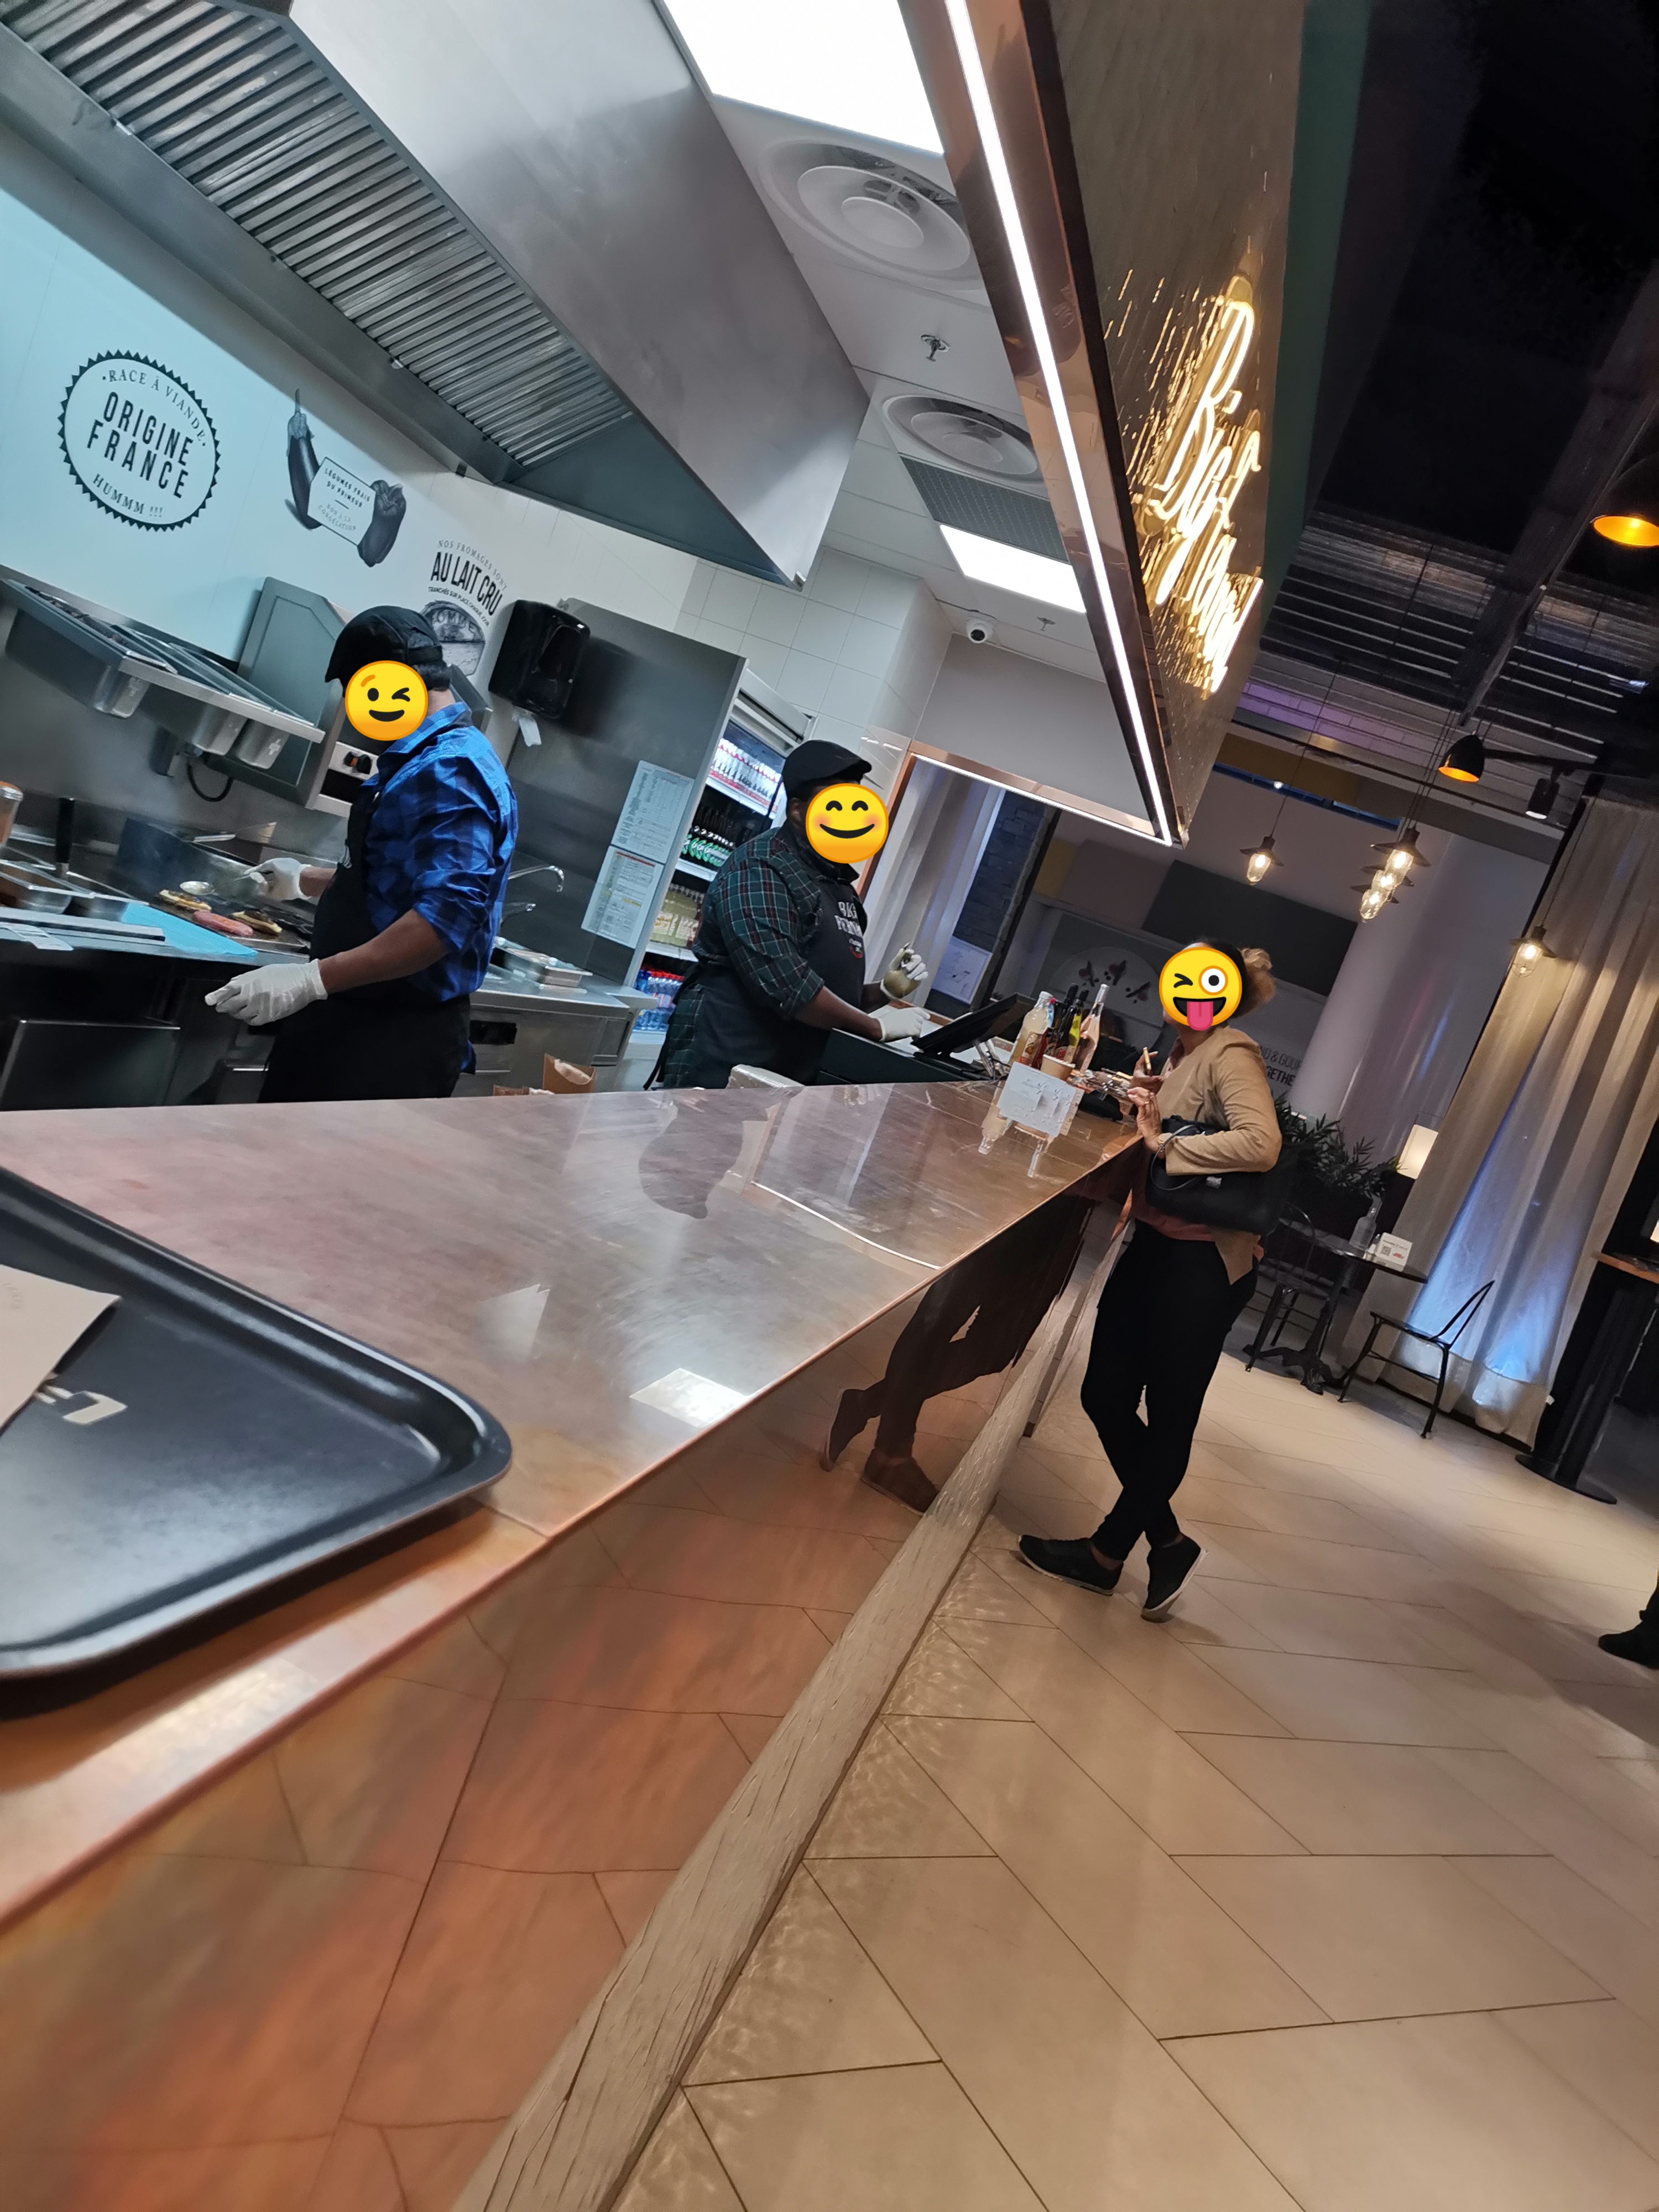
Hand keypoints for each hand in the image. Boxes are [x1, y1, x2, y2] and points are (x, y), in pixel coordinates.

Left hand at [205, 959, 325, 1026]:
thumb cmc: (284, 974)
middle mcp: (250, 995)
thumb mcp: (261, 972)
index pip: (226, 991)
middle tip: (223, 1007)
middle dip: (224, 1007)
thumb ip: (245, 979)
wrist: (304, 982)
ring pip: (239, 1015)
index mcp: (248, 981)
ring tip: (241, 1009)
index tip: (209, 1001)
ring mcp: (258, 1007)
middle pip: (229, 1005)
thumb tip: (231, 986)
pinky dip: (249, 1019)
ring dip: (238, 1013)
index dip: (216, 997)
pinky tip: (253, 1014)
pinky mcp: (268, 1016)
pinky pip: (252, 1021)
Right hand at [245, 856, 311, 901]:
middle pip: (270, 867)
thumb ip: (266, 891)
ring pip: (279, 868)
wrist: (311, 881)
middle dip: (265, 873)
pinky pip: (286, 870)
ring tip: (270, 882)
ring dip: (274, 874)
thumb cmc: (290, 885)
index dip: (254, 872)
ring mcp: (290, 862)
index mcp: (273, 863)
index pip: (260, 867)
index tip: (249, 875)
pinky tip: (282, 881)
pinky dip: (281, 875)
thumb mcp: (276, 892)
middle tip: (259, 880)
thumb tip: (260, 891)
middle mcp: (281, 860)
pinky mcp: (298, 866)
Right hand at [875, 1002, 933, 1041]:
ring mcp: (911, 1022)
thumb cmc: (882, 1023)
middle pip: (920, 1020)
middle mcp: (910, 1015)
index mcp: (905, 1010)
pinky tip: (913, 1039)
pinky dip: (916, 1037)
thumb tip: (903, 1021)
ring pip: (919, 1028)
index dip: (923, 1014)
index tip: (927, 1016)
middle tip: (914, 1030)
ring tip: (912, 1036)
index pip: (918, 1011)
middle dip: (917, 1025)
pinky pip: (918, 1035)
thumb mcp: (893, 1015)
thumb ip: (901, 1016)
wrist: (879, 1027)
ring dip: (916, 1032)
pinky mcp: (911, 1030)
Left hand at [882, 944, 929, 1000]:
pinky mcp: (920, 978)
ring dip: (916, 970)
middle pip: (918, 958)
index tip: (909, 954)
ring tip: (908, 976)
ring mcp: (916, 971)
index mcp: (904, 960)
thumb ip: (898, 958)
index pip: (910, 953)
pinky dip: (921, 975)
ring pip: (922, 965)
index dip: (910, 953)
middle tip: (907, 969)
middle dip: (913, 962)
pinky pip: (925, 974)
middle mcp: (911, 964)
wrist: (891, 990)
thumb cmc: (890, 978)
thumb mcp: (892, 967)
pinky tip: (915, 979)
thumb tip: (902, 949)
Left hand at [1128, 1081, 1162, 1147]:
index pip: (1153, 1097)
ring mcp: (1151, 1112)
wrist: (1156, 1141)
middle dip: (1141, 1090)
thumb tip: (1139, 1113)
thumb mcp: (1149, 1123)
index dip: (1145, 1091)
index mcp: (1156, 1111)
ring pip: (1147, 1097)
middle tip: (1133, 1088)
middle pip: (1150, 1094)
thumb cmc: (1152, 1134)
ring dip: (1137, 1092)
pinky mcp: (1146, 1116)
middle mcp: (1155, 1110)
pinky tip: (1131, 1096)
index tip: (1138, 1090)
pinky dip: (1136, 1098)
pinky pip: (1142, 1104)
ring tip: (1131, 1091)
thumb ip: (1145, 1116)